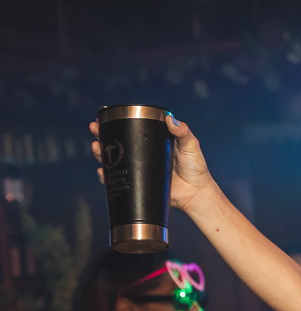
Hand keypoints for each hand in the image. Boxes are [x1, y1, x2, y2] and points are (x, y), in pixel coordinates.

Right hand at [91, 114, 212, 212]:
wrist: (196, 193)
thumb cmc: (195, 168)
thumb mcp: (190, 146)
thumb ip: (183, 133)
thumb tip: (171, 119)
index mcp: (151, 142)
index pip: (130, 129)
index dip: (115, 123)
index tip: (103, 117)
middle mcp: (141, 155)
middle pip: (116, 143)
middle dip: (101, 136)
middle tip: (95, 130)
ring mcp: (138, 169)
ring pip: (113, 160)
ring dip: (100, 154)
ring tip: (96, 148)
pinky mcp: (137, 184)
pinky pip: (118, 181)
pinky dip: (107, 177)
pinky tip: (101, 173)